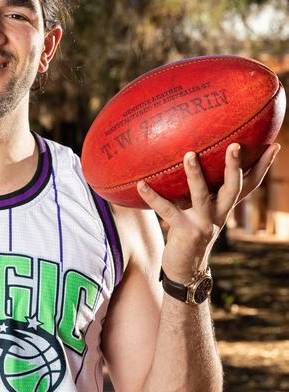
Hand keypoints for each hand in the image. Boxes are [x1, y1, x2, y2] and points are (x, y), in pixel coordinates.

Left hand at [136, 142, 280, 282]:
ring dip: (196, 175)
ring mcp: (203, 224)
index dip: (262, 167)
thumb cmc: (190, 232)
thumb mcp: (201, 212)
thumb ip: (201, 192)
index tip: (274, 146)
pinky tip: (140, 184)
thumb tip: (190, 160)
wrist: (185, 270)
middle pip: (233, 187)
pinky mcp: (184, 232)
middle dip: (235, 166)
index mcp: (225, 207)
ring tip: (189, 154)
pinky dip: (152, 196)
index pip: (250, 185)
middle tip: (236, 144)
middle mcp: (219, 215)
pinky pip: (166, 210)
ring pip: (201, 196)